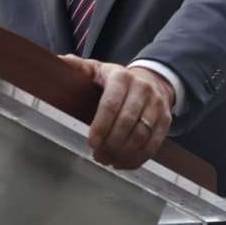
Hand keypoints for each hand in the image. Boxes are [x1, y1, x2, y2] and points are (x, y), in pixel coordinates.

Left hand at [59, 55, 173, 169]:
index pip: (111, 103)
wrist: (152, 80)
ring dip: (123, 153)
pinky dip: (138, 158)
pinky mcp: (166, 119)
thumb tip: (59, 60)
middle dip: (111, 143)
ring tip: (108, 160)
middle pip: (127, 122)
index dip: (101, 125)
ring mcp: (156, 104)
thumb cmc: (117, 80)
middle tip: (98, 156)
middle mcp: (142, 89)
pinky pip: (154, 144)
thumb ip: (79, 67)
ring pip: (141, 135)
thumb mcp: (98, 69)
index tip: (92, 142)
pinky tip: (123, 163)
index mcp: (121, 77)